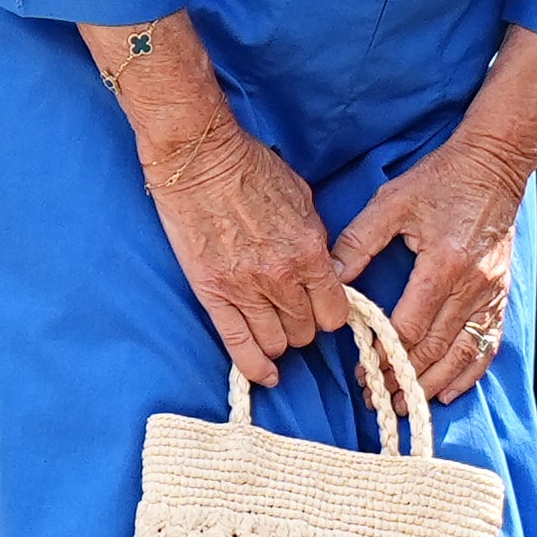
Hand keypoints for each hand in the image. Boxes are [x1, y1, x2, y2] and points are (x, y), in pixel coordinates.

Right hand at [140, 118, 344, 388]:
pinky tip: (266, 376)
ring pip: (277, 342)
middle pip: (307, 330)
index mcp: (310, 253)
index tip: (327, 309)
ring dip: (281, 341)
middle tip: (298, 315)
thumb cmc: (252, 170)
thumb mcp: (304, 200)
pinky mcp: (212, 293)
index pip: (337, 310)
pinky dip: (254, 366)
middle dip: (307, 326)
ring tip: (278, 330)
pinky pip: (237, 344)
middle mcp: (281, 278)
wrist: (200, 160)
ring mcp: (244, 289)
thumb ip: (317, 240)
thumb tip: (324, 267)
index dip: (333, 314)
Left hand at [332, 133, 534, 404]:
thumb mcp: (392, 202)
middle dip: (404, 377)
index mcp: (443, 265)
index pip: (410, 326)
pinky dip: (470, 371)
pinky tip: (450, 390)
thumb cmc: (440, 180)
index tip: (362, 371)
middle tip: (377, 396)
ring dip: (433, 382)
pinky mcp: (501, 293)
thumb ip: (358, 242)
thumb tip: (330, 279)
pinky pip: (488, 343)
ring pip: (463, 353)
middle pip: (436, 348)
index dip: (385, 354)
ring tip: (406, 402)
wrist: (494, 165)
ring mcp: (491, 292)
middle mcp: (472, 285)